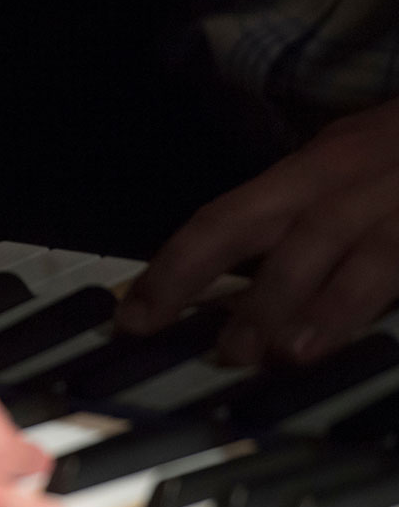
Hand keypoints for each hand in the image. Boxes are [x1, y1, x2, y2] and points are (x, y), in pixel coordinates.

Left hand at [118, 96, 398, 363]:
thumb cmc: (396, 153)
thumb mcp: (331, 169)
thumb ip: (278, 224)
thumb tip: (202, 286)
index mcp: (308, 169)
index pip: (223, 220)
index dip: (174, 271)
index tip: (133, 320)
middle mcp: (353, 181)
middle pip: (295, 238)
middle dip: (254, 297)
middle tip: (222, 353)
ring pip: (366, 255)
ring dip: (327, 307)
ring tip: (290, 354)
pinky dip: (390, 301)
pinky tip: (371, 333)